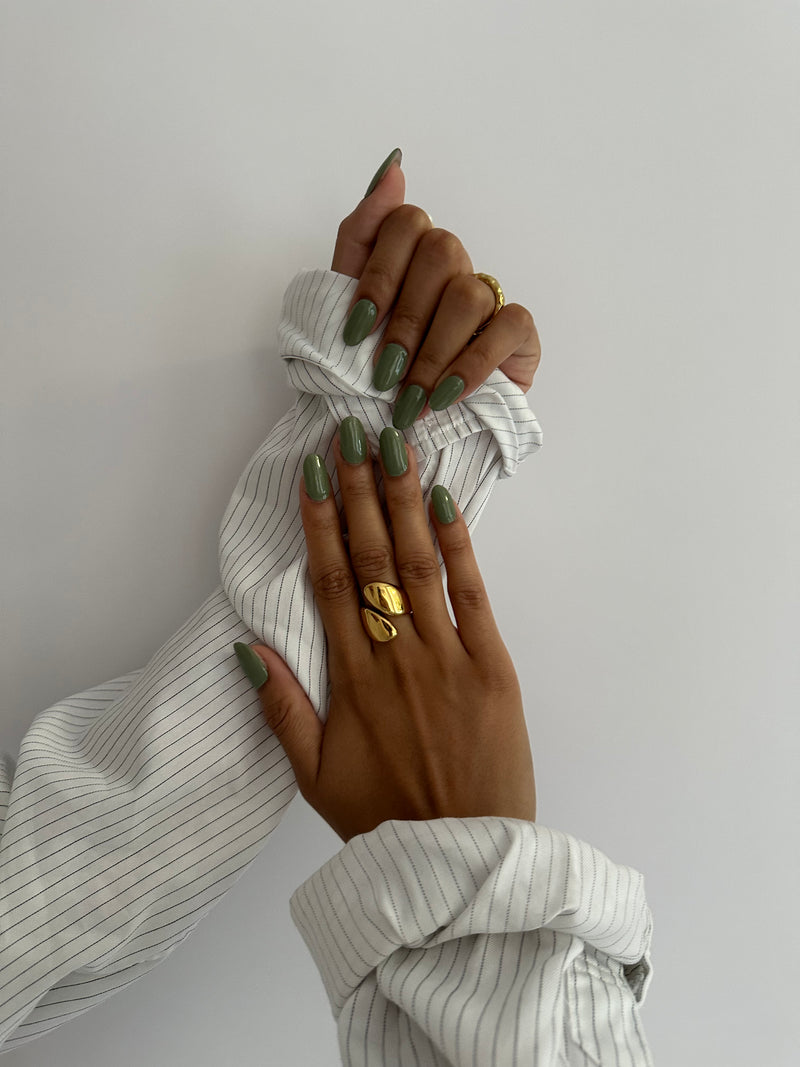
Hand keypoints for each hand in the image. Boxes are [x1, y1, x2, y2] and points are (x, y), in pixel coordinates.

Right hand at [242, 424, 536, 842]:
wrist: (463, 859)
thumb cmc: (385, 819)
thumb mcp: (313, 778)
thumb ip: (280, 710)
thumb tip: (246, 646)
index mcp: (351, 681)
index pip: (329, 583)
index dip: (318, 523)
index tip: (312, 472)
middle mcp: (396, 657)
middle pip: (373, 558)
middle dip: (360, 491)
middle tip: (353, 432)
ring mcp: (449, 657)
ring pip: (420, 564)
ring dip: (405, 501)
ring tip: (395, 446)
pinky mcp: (494, 667)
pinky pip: (473, 595)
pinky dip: (459, 545)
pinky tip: (446, 501)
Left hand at [331, 150, 541, 429]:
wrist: (409, 428)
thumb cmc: (378, 370)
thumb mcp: (350, 304)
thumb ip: (362, 235)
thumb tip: (393, 166)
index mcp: (408, 250)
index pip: (401, 222)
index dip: (377, 274)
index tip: (356, 330)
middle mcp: (451, 264)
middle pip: (439, 252)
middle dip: (404, 321)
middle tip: (383, 375)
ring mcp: (488, 293)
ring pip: (467, 294)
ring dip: (432, 353)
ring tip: (412, 399)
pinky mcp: (519, 330)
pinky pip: (506, 326)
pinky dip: (470, 364)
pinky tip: (446, 396)